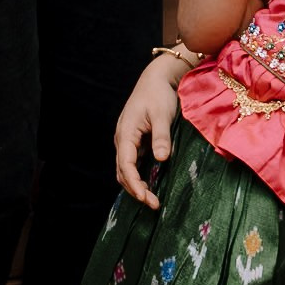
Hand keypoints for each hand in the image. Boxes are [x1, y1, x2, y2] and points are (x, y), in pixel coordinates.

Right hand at [113, 57, 188, 206]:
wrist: (155, 79)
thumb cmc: (158, 94)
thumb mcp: (162, 114)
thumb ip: (161, 137)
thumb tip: (160, 159)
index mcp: (126, 133)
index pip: (126, 165)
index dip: (135, 184)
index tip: (147, 198)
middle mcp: (122, 139)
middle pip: (122, 171)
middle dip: (135, 190)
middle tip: (154, 204)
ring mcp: (127, 141)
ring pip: (125, 169)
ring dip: (136, 185)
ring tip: (152, 199)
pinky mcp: (134, 141)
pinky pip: (132, 163)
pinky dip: (138, 176)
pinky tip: (150, 183)